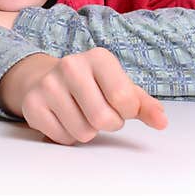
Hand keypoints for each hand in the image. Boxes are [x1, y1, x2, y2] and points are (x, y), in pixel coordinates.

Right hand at [0, 47, 167, 144]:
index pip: (124, 99)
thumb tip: (161, 121)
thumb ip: (144, 105)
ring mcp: (48, 84)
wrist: (45, 78)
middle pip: (103, 119)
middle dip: (108, 124)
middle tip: (100, 113)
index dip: (126, 112)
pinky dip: (67, 135)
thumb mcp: (121, 87)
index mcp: (99, 57)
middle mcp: (71, 65)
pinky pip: (62, 138)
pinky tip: (63, 118)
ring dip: (87, 131)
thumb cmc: (92, 85)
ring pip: (83, 132)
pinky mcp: (32, 103)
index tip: (118, 104)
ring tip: (80, 114)